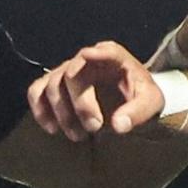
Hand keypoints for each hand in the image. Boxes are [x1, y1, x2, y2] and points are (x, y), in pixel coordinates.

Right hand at [29, 42, 169, 143]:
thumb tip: (119, 125)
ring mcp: (68, 70)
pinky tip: (52, 129)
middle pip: (72, 75)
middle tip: (94, 127)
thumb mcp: (150, 103)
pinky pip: (37, 91)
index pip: (107, 51)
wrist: (131, 102)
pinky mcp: (56, 84)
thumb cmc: (140, 98)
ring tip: (78, 136)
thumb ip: (138, 112)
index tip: (87, 55)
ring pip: (52, 85)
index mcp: (115, 57)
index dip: (97, 53)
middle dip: (80, 105)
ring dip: (62, 113)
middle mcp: (87, 59)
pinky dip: (40, 109)